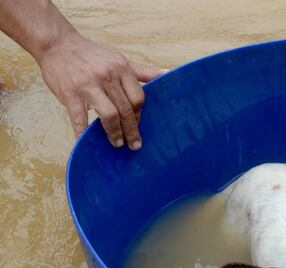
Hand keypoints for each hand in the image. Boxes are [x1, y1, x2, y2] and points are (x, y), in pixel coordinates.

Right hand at [37, 32, 163, 148]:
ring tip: (118, 144)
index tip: (138, 124)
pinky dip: (83, 133)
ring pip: (109, 115)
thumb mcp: (120, 59)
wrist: (57, 44)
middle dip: (132, 130)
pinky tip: (86, 142)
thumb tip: (169, 74)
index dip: (139, 114)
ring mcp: (88, 86)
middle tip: (135, 145)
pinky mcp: (70, 94)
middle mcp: (107, 77)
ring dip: (115, 133)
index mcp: (121, 69)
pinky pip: (79, 118)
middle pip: (126, 110)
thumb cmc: (92, 55)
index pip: (138, 98)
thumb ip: (143, 71)